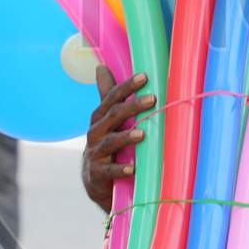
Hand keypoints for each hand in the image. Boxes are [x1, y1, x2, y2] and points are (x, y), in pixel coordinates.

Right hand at [82, 66, 156, 212]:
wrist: (95, 181)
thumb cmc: (106, 144)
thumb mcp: (107, 121)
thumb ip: (107, 96)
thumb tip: (100, 67)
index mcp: (99, 118)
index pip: (111, 98)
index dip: (127, 87)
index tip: (145, 76)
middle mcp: (95, 133)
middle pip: (112, 116)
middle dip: (132, 107)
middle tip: (153, 99)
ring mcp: (95, 153)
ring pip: (110, 142)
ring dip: (126, 137)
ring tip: (142, 134)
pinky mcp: (97, 174)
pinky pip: (109, 171)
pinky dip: (120, 169)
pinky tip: (132, 169)